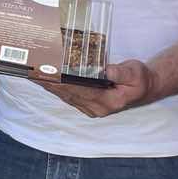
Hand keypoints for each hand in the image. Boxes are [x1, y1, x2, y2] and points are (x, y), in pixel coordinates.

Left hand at [38, 58, 157, 117]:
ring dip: (50, 86)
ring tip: (34, 74)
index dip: (64, 83)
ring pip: (66, 96)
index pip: (81, 91)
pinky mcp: (87, 104)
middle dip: (51, 83)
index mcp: (108, 101)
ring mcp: (91, 108)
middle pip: (69, 94)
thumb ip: (122, 73)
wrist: (144, 87)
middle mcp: (96, 107)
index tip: (50, 75)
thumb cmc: (140, 79)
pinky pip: (68, 96)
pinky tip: (46, 79)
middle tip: (34, 72)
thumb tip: (108, 71)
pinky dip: (57, 87)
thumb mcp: (136, 73)